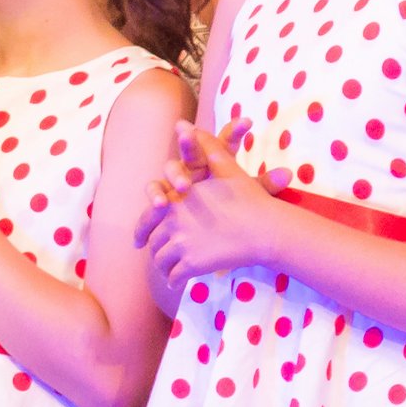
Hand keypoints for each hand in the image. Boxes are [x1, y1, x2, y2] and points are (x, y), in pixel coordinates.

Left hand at [136, 121, 291, 286]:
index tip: (137, 241)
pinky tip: (177, 281)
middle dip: (155, 249)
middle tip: (157, 259)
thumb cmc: (250, 199)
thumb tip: (185, 124)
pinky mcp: (191, 264)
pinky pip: (173, 275)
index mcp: (178, 198)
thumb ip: (204, 150)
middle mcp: (174, 220)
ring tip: (169, 270)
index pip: (150, 214)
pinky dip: (173, 279)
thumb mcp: (227, 170)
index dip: (142, 229)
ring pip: (160, 259)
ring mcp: (181, 243)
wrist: (267, 230)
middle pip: (154, 239)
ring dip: (163, 266)